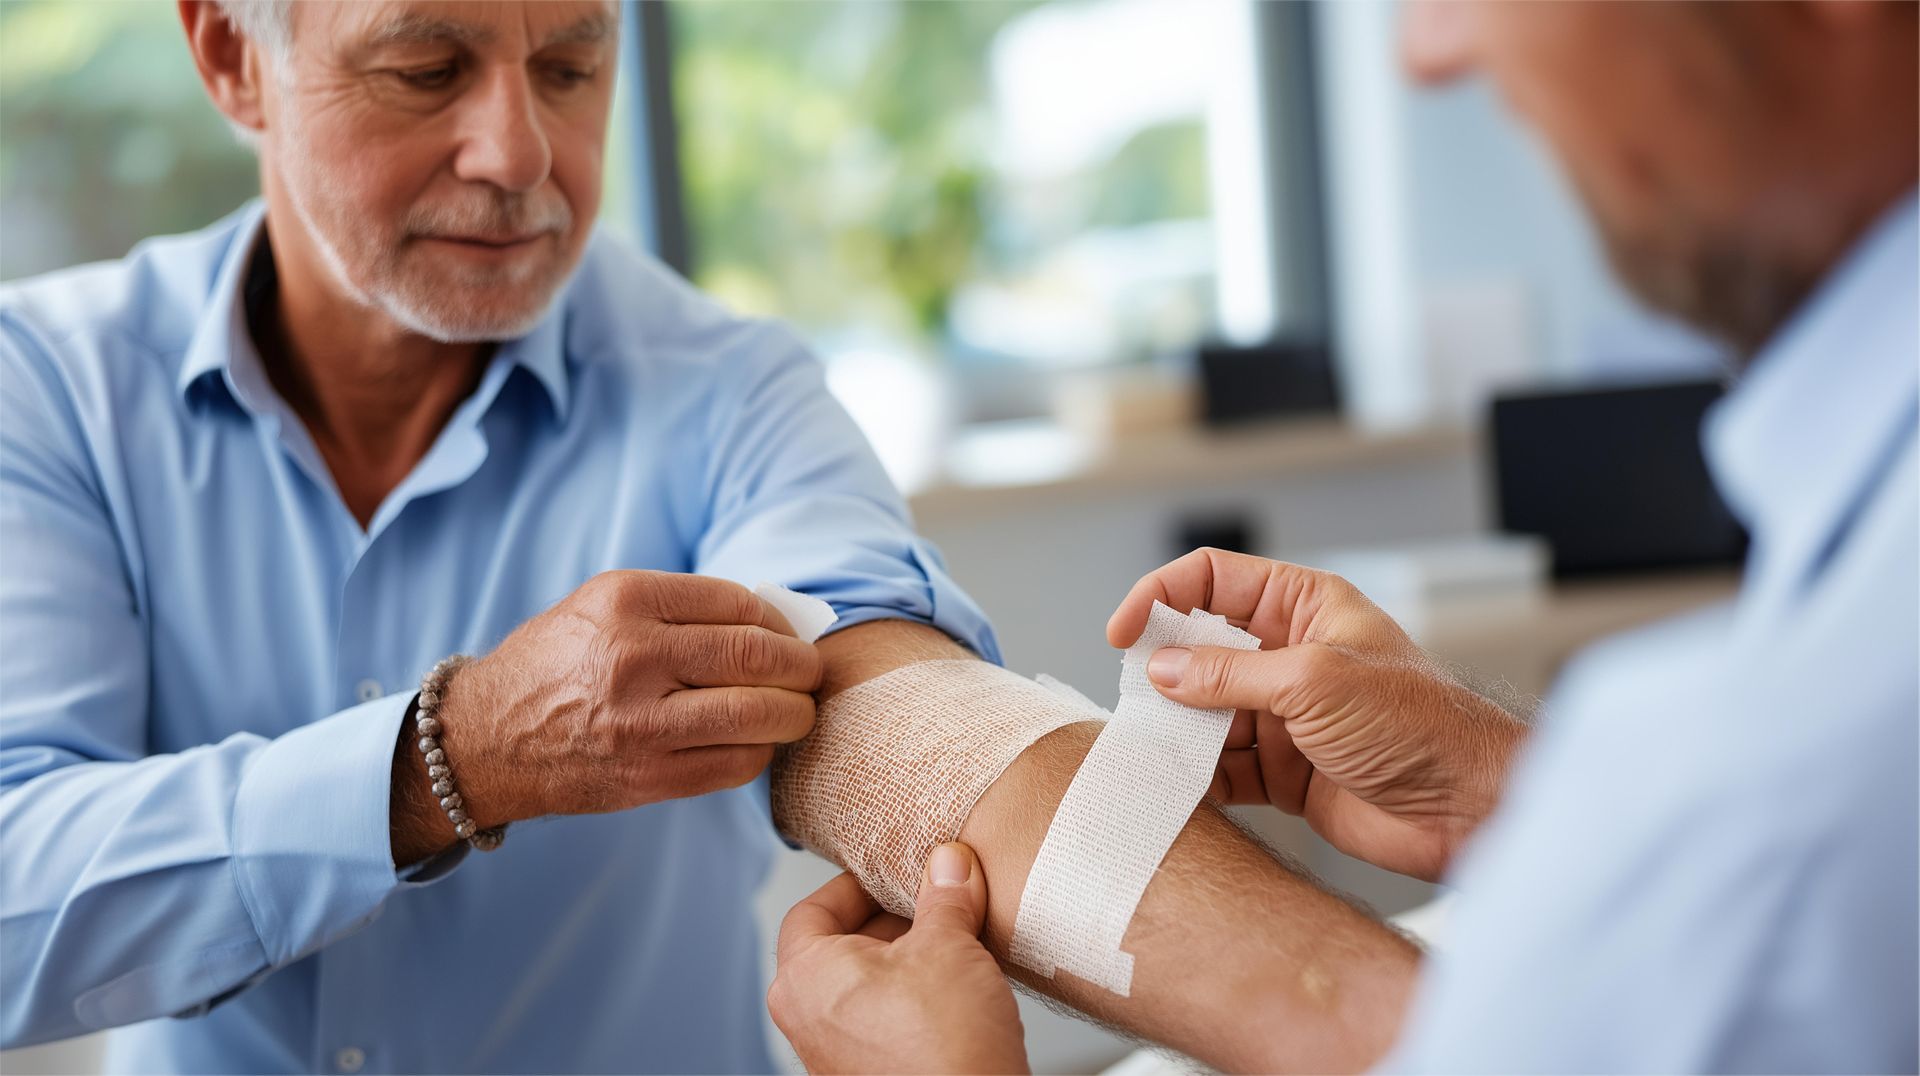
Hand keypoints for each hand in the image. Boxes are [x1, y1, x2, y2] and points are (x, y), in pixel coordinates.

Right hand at [404, 571, 821, 849]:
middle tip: (810, 672)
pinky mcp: (648, 777)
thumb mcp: (600, 607)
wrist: (484, 741)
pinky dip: (760, 752)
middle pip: (757, 657)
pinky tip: (756, 742)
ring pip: (759, 715)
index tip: (786, 633)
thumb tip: (770, 623)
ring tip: (796, 710)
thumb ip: (678, 609)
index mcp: (624, 600)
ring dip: (794, 714)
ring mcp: (642, 723)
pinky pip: (736, 764)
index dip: (778, 621)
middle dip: (801, 667)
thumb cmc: (555, 665)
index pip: (737, 604)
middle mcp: (634, 657)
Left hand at [769, 843, 1027, 1074]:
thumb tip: (948, 865)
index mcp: (805, 977)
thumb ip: (945, 897)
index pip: (813, 908)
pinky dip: (910, 999)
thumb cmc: (943, 1051)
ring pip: (863, 986)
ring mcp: (834, 1055)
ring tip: (953, 946)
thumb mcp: (950, 946)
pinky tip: (954, 992)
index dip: (858, 883)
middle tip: (936, 903)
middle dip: (892, 921)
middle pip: (839, 946)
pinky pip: (879, 1022)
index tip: (893, 872)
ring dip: (906, 960)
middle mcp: (807, 1019)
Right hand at [1108, 548, 1527, 881]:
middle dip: (1164, 671)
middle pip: (1201, 648)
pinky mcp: (1286, 771)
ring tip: (1153, 749)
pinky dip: (1196, 777)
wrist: (1467, 808)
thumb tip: (1163, 669)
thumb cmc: (1419, 724)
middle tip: (1136, 699)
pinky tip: (1177, 785)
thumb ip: (1231, 674)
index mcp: (1306, 606)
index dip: (1162, 596)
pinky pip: (1223, 768)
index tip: (1125, 632)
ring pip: (1206, 712)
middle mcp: (1291, 654)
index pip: (1214, 580)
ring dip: (1177, 730)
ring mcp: (1286, 714)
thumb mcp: (1315, 681)